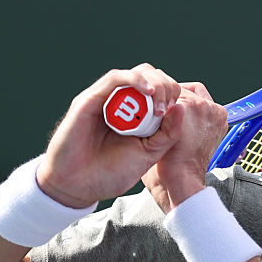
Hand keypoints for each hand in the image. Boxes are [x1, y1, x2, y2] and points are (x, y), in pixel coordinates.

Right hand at [35, 64, 223, 208]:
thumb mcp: (149, 154)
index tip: (179, 111)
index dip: (173, 93)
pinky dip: (134, 80)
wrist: (78, 186)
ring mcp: (105, 99)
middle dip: (167, 86)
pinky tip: (149, 91)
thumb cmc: (110, 173)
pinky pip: (115, 79)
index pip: (159, 90)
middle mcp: (121, 103)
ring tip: (161, 101)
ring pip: (135, 74)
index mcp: (136, 115)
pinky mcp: (90, 99)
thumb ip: (167, 134)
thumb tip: (182, 108)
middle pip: (150, 77)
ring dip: (154, 83)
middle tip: (169, 106)